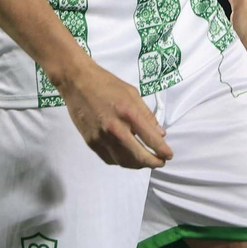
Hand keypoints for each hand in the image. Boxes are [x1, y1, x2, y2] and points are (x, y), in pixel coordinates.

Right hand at [55, 60, 173, 168]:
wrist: (77, 82)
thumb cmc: (107, 84)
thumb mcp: (132, 93)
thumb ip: (146, 115)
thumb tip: (160, 134)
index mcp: (128, 113)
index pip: (151, 139)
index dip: (162, 150)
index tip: (169, 155)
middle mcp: (115, 129)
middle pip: (138, 156)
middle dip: (153, 162)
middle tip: (160, 162)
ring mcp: (101, 138)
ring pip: (124, 161)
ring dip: (138, 165)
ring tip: (145, 162)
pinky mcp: (91, 142)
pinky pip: (109, 159)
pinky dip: (121, 161)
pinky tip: (127, 157)